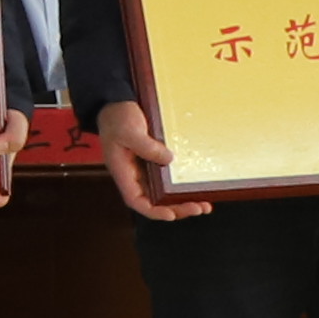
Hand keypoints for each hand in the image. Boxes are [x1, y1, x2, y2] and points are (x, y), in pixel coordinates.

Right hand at [94, 98, 203, 220]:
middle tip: (198, 208)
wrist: (116, 103)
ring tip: (203, 204)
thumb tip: (168, 159)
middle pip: (153, 201)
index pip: (136, 200)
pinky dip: (180, 186)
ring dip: (181, 201)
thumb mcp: (129, 131)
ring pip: (162, 193)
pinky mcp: (153, 160)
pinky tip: (193, 186)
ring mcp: (144, 168)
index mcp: (122, 171)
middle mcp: (133, 174)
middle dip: (176, 209)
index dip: (153, 211)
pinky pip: (167, 179)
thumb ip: (147, 146)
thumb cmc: (116, 116)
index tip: (171, 214)